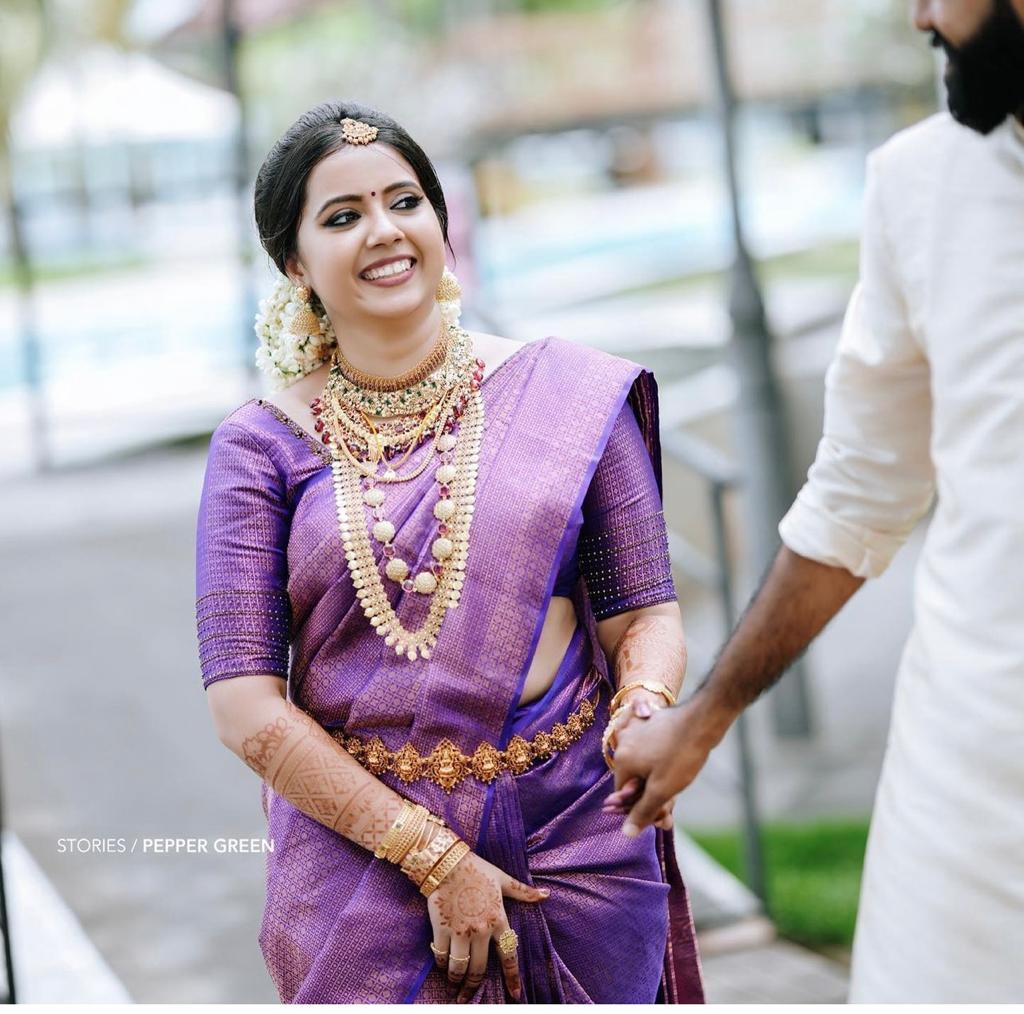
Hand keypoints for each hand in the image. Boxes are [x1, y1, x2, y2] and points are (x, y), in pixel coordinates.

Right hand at [427, 850, 548, 1002]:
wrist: (446, 862)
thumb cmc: (476, 869)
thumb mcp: (502, 879)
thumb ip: (523, 891)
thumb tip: (545, 895)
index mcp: (498, 919)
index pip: (508, 955)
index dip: (513, 977)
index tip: (515, 994)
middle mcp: (481, 930)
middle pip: (479, 969)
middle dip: (474, 985)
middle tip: (468, 993)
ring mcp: (460, 931)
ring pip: (459, 968)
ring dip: (456, 979)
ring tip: (454, 983)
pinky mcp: (441, 929)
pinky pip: (441, 956)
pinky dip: (441, 964)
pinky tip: (442, 964)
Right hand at [602, 693, 675, 829]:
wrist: (702, 720)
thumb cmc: (681, 756)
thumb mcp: (662, 791)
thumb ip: (642, 812)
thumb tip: (626, 833)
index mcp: (622, 759)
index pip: (621, 794)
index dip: (639, 808)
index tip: (661, 815)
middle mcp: (624, 743)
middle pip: (633, 780)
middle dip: (651, 795)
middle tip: (672, 806)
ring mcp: (637, 731)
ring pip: (643, 766)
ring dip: (657, 781)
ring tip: (678, 784)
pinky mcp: (650, 723)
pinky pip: (650, 750)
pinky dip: (660, 763)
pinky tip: (677, 767)